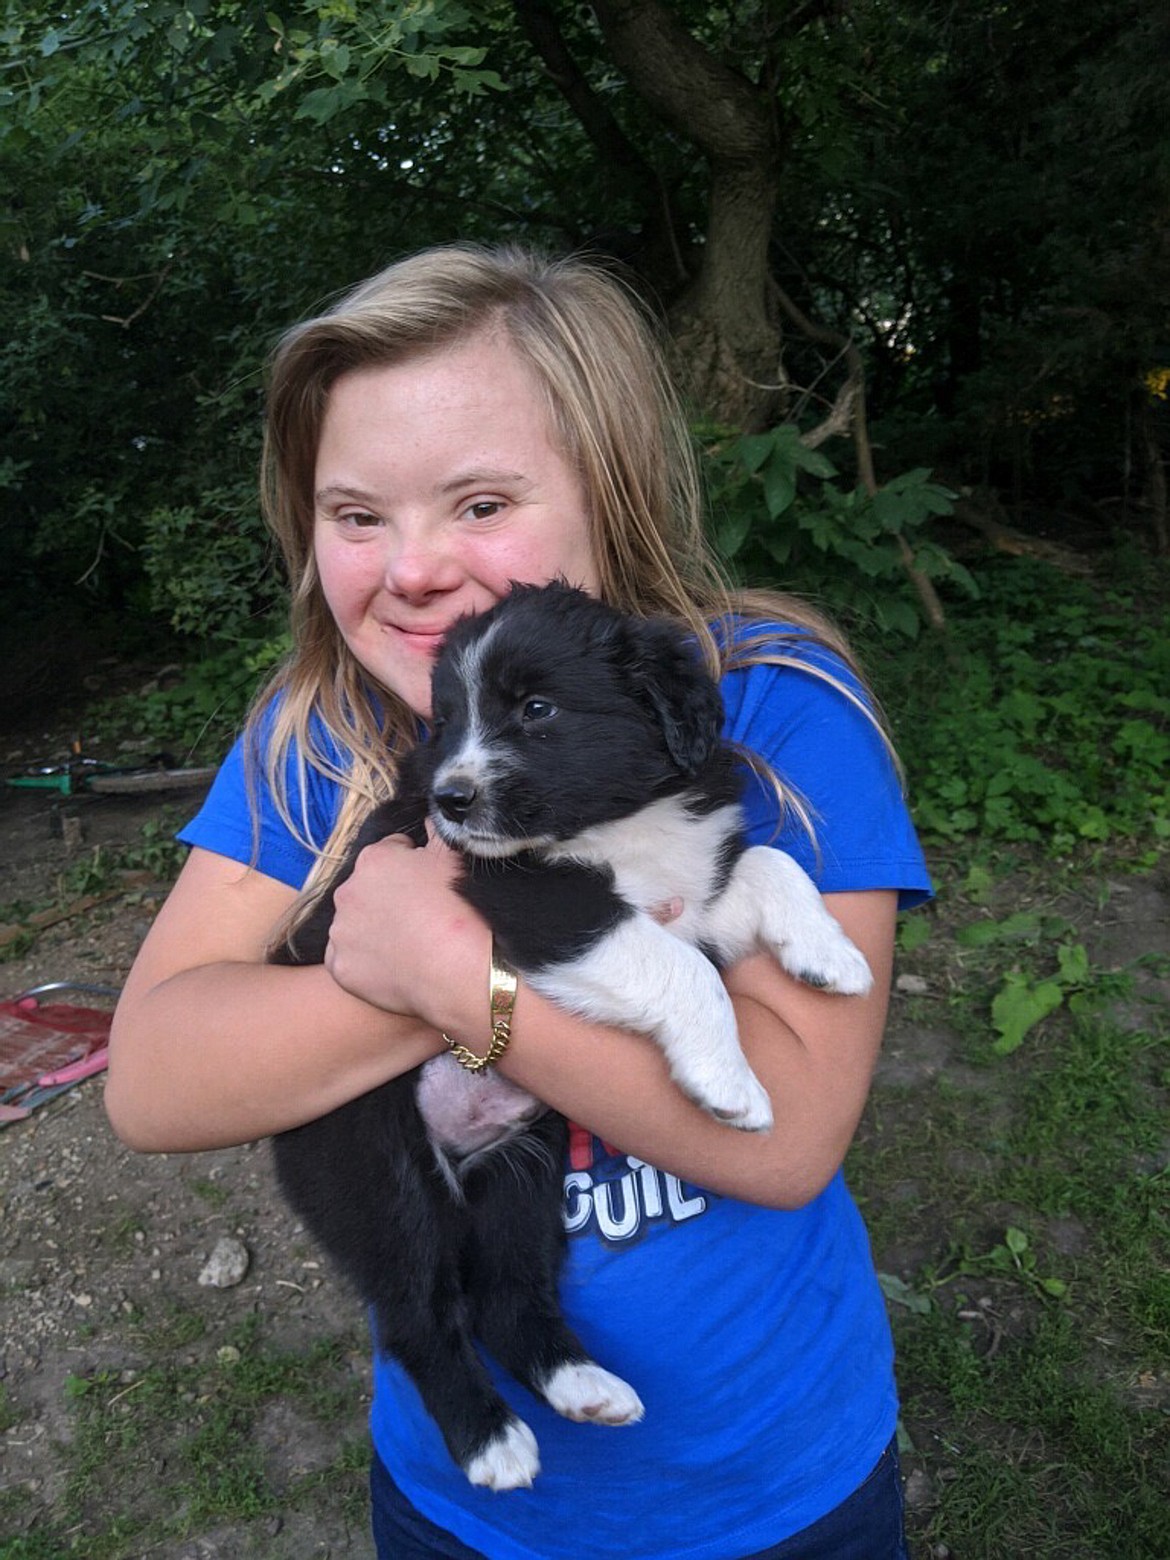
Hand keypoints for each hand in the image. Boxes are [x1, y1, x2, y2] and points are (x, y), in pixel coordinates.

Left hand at [323, 829, 489, 1027]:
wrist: (460, 970)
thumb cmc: (461, 909)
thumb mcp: (455, 856)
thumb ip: (437, 830)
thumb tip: (430, 820)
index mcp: (373, 859)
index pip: (390, 853)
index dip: (412, 866)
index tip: (428, 884)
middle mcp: (347, 892)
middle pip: (367, 889)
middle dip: (388, 897)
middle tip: (420, 915)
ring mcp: (341, 932)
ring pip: (355, 925)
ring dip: (373, 929)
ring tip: (409, 944)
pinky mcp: (341, 968)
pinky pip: (349, 960)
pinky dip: (366, 961)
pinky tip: (395, 965)